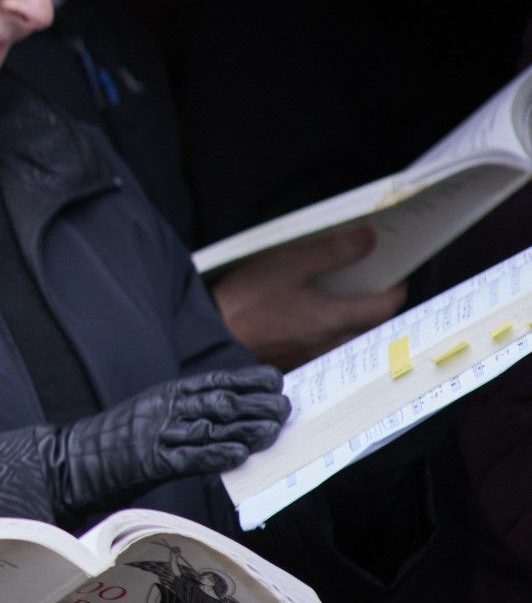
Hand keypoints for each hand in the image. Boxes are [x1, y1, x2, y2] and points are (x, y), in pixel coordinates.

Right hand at [53, 365, 289, 512]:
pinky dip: (217, 455)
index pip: (214, 380)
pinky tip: (239, 455)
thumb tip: (231, 416)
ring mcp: (156, 434)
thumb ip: (185, 413)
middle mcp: (163, 409)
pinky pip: (190, 457)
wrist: (71, 462)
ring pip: (210, 426)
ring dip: (246, 429)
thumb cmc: (114, 443)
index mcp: (165, 394)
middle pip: (220, 401)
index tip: (275, 380)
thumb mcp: (150, 415)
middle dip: (256, 404)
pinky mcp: (150, 461)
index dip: (248, 379)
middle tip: (283, 409)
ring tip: (272, 431)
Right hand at [214, 226, 405, 369]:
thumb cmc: (245, 302)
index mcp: (333, 318)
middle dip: (375, 309)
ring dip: (352, 324)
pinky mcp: (291, 362)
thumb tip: (368, 240)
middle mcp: (328, 342)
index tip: (396, 278)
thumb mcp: (288, 264)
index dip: (395, 290)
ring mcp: (309, 356)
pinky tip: (310, 323)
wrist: (207, 337)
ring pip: (346, 341)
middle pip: (369, 328)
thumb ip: (332, 252)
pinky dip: (327, 335)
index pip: (383, 307)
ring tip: (341, 305)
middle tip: (371, 289)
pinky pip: (322, 350)